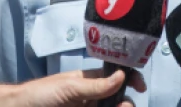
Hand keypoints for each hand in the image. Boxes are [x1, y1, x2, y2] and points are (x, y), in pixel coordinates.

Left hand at [10, 68, 146, 106]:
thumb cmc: (40, 94)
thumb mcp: (69, 87)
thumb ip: (96, 84)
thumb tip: (121, 75)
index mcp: (88, 81)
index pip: (115, 77)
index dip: (129, 78)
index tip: (139, 85)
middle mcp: (90, 97)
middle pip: (116, 98)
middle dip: (125, 102)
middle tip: (125, 105)